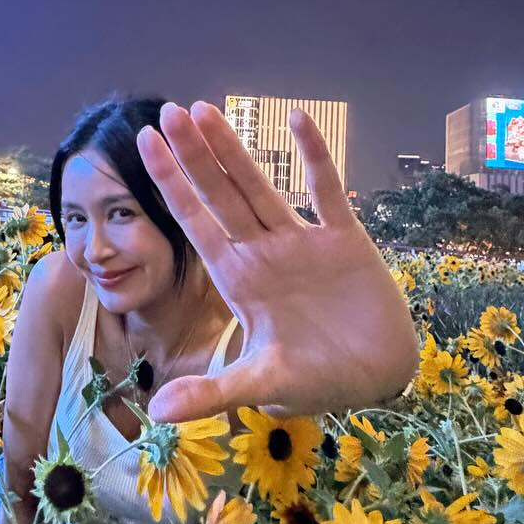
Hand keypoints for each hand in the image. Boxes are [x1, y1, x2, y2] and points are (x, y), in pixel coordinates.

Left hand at [136, 101, 418, 423]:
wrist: (378, 378)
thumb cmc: (317, 380)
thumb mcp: (261, 384)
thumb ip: (212, 392)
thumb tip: (156, 413)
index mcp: (238, 280)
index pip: (194, 223)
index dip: (170, 184)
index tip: (145, 144)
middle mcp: (262, 253)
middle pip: (219, 195)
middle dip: (193, 155)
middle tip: (168, 110)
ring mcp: (301, 243)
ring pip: (260, 186)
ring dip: (234, 150)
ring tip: (206, 109)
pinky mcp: (344, 240)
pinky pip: (326, 191)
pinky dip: (314, 157)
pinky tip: (296, 119)